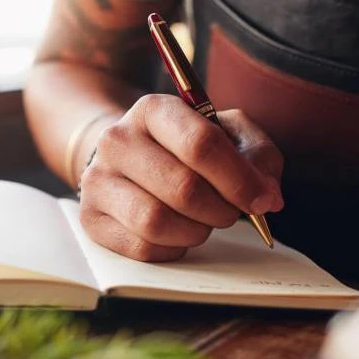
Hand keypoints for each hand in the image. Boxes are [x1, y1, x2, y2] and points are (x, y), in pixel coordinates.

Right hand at [78, 94, 284, 261]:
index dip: (240, 179)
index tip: (262, 199)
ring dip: (195, 232)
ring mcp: (97, 180)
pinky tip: (176, 235)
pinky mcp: (90, 218)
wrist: (125, 159)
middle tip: (229, 214)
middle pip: (182, 188)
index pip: (201, 144)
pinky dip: (171, 248)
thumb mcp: (226, 133)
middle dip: (220, 210)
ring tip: (202, 223)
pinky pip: (140, 247)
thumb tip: (268, 196)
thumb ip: (256, 155)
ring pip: (156, 221)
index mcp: (153, 110)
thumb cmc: (183, 148)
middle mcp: (117, 140)